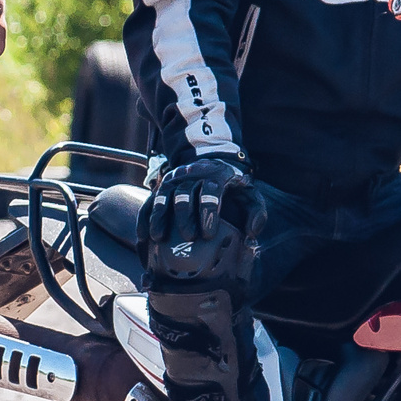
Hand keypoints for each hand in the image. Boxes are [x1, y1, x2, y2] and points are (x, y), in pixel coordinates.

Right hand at [140, 154, 261, 281]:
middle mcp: (192, 175)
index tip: (208, 234)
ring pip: (163, 197)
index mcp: (215, 175)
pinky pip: (150, 201)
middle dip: (185, 218)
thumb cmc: (232, 185)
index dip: (208, 212)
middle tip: (188, 238)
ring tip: (159, 238)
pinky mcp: (161, 186)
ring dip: (160, 217)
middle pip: (184, 196)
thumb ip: (256, 212)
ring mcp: (174, 179)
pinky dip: (145, 218)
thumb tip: (252, 233)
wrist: (211, 162)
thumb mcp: (249, 192)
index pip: (210, 192)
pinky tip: (143, 236)